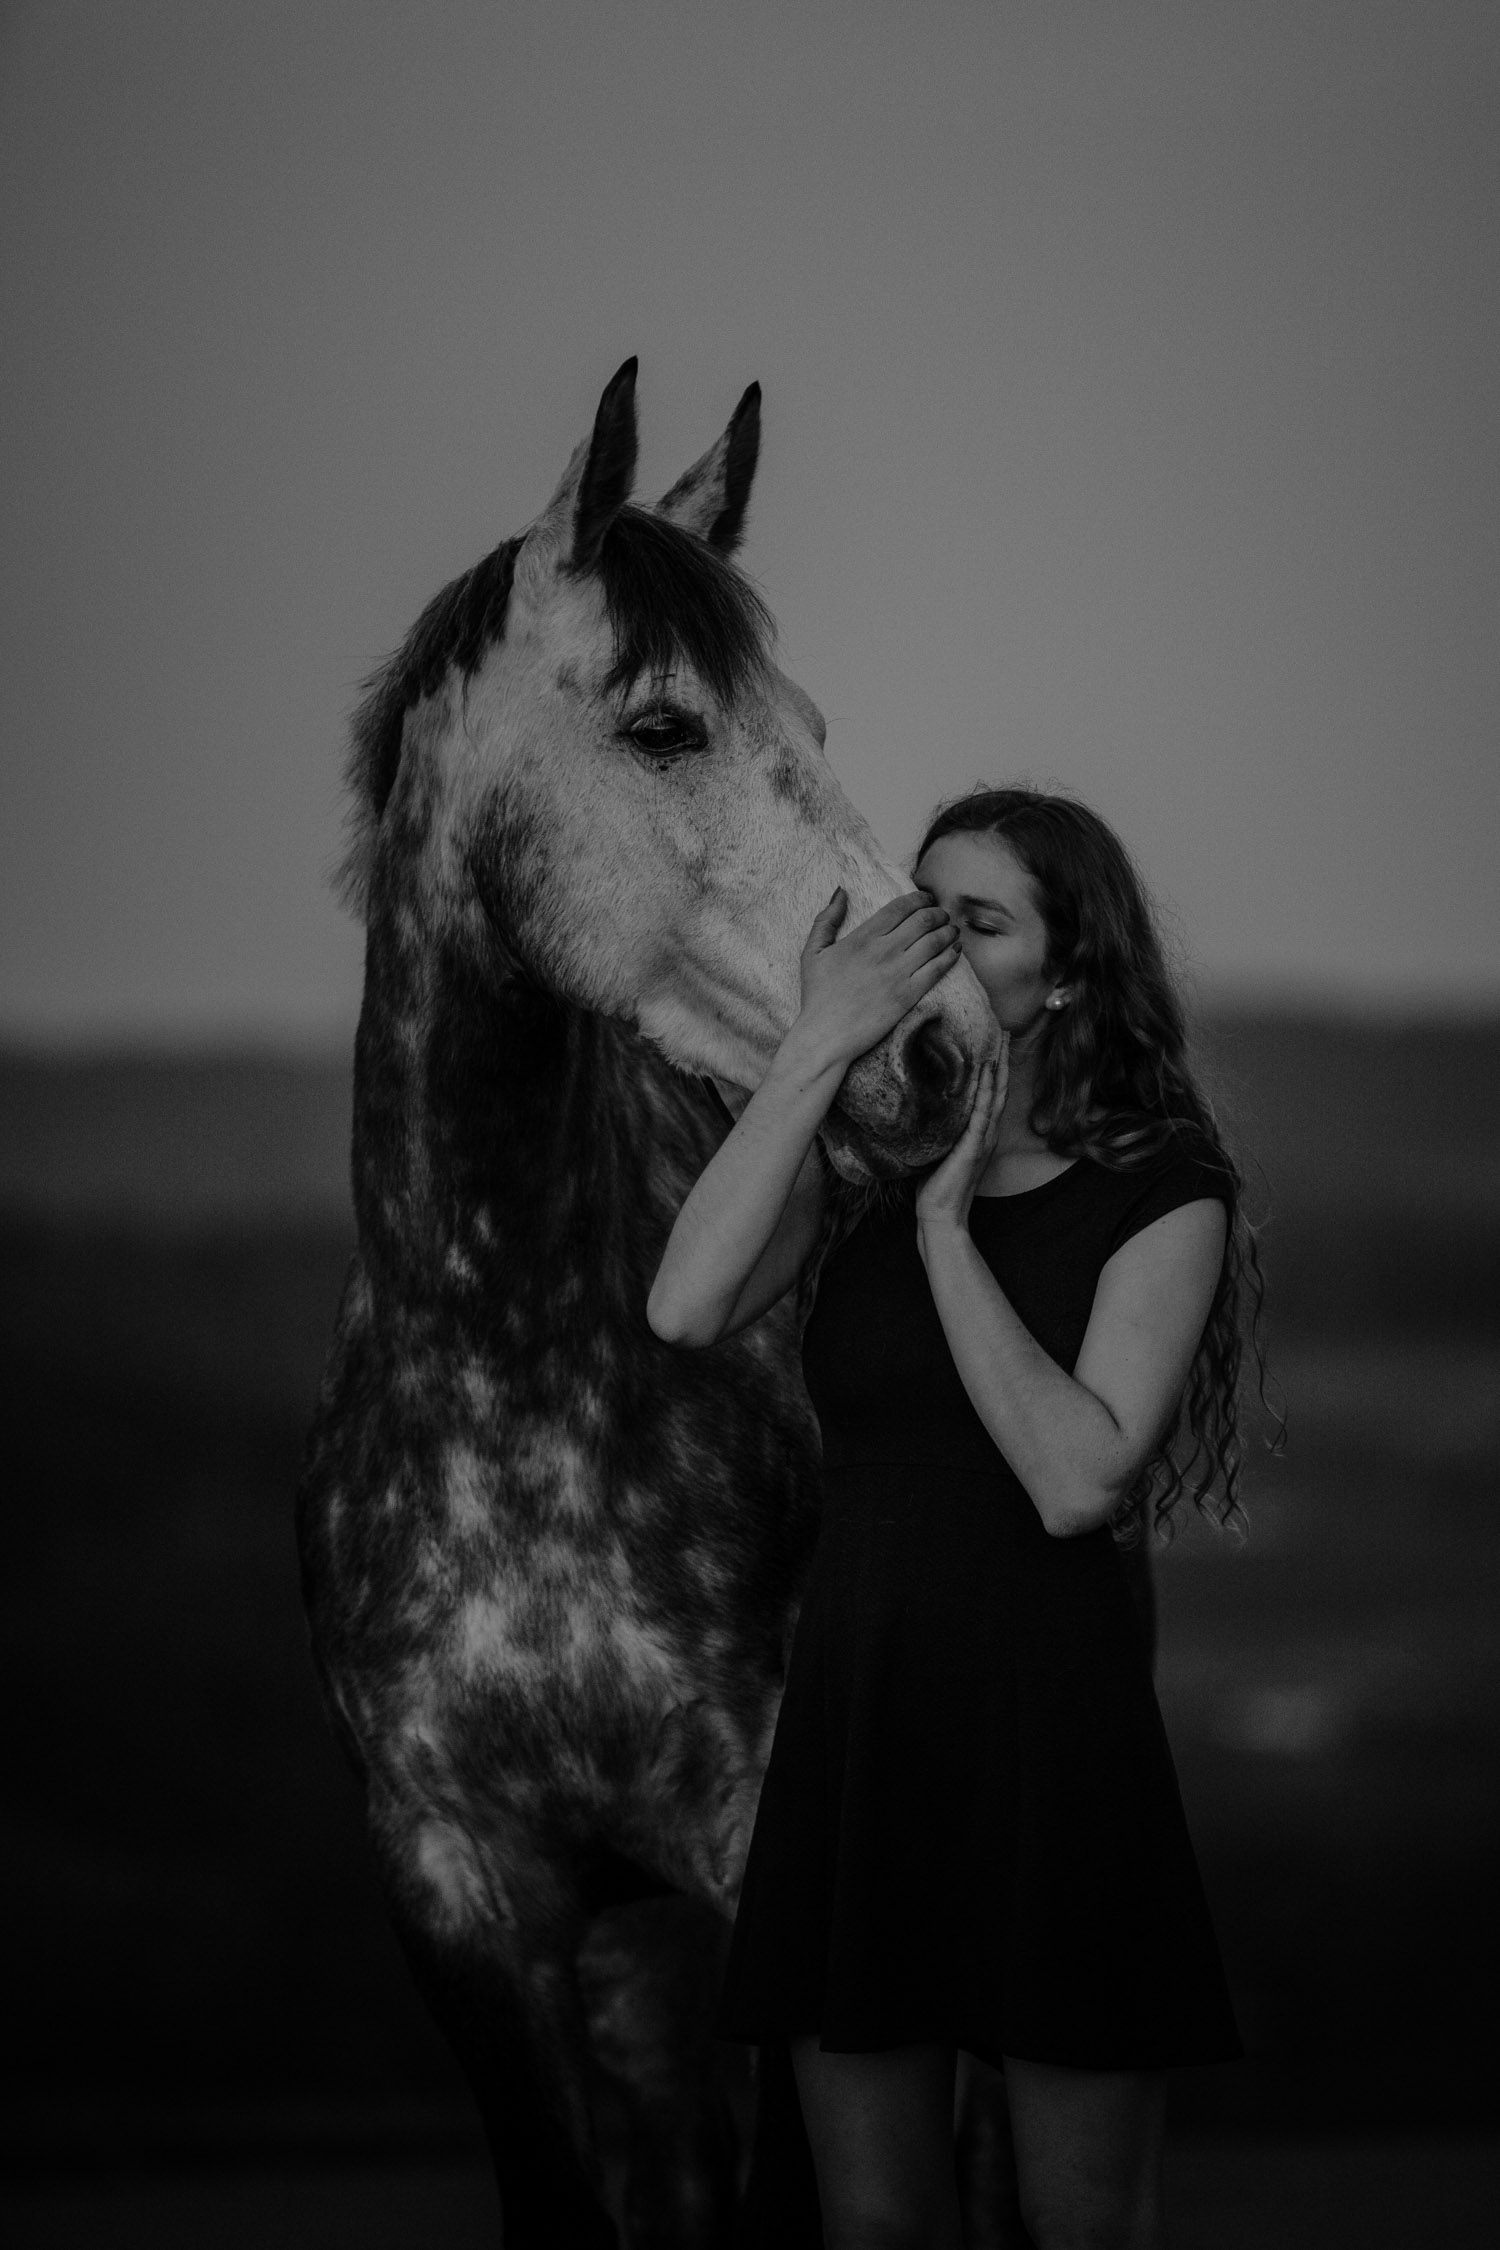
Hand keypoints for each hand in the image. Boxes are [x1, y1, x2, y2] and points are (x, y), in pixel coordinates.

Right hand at [793, 889, 961, 1068]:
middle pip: (923, 920)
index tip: (926, 898)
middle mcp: (884, 951)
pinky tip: (955, 950)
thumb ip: (826, 919)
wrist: (827, 1035)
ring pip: (935, 941)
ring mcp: (898, 973)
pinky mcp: (909, 995)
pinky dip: (951, 956)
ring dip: (948, 931)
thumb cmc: (818, 996)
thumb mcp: (812, 953)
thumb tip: (841, 892)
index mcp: (862, 937)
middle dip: (938, 912)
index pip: (900, 907)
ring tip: (951, 930)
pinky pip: (938, 969)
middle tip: (942, 914)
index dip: (919, 898)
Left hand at [914, 1045, 1009, 1234]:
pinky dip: (987, 1090)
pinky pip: (983, 1112)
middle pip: (999, 1088)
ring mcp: (982, 1138)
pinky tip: (988, 1071)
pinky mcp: (973, 1146)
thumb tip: (923, 1106)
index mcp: (980, 1132)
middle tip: (1003, 1031)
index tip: (993, 1042)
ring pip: (996, 1095)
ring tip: (1000, 1041)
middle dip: (1001, 1059)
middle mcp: (986, 1132)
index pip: (991, 1094)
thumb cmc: (936, 1185)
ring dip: (999, 1067)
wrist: (939, 1213)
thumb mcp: (938, 1147)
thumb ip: (939, 1128)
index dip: (994, 1068)